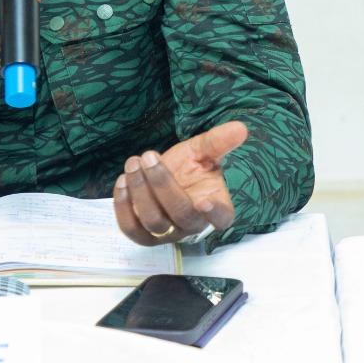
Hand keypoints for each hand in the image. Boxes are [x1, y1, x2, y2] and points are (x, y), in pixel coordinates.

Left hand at [113, 121, 248, 245]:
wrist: (165, 175)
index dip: (214, 213)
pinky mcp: (143, 235)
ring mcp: (168, 234)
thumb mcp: (203, 149)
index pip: (222, 218)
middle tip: (149, 156)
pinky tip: (122, 181)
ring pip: (154, 222)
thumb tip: (240, 128)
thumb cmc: (190, 166)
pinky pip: (131, 229)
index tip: (205, 201)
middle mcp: (193, 225)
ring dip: (141, 191)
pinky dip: (124, 207)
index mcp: (216, 206)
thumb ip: (219, 141)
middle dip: (162, 184)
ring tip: (134, 163)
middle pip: (181, 214)